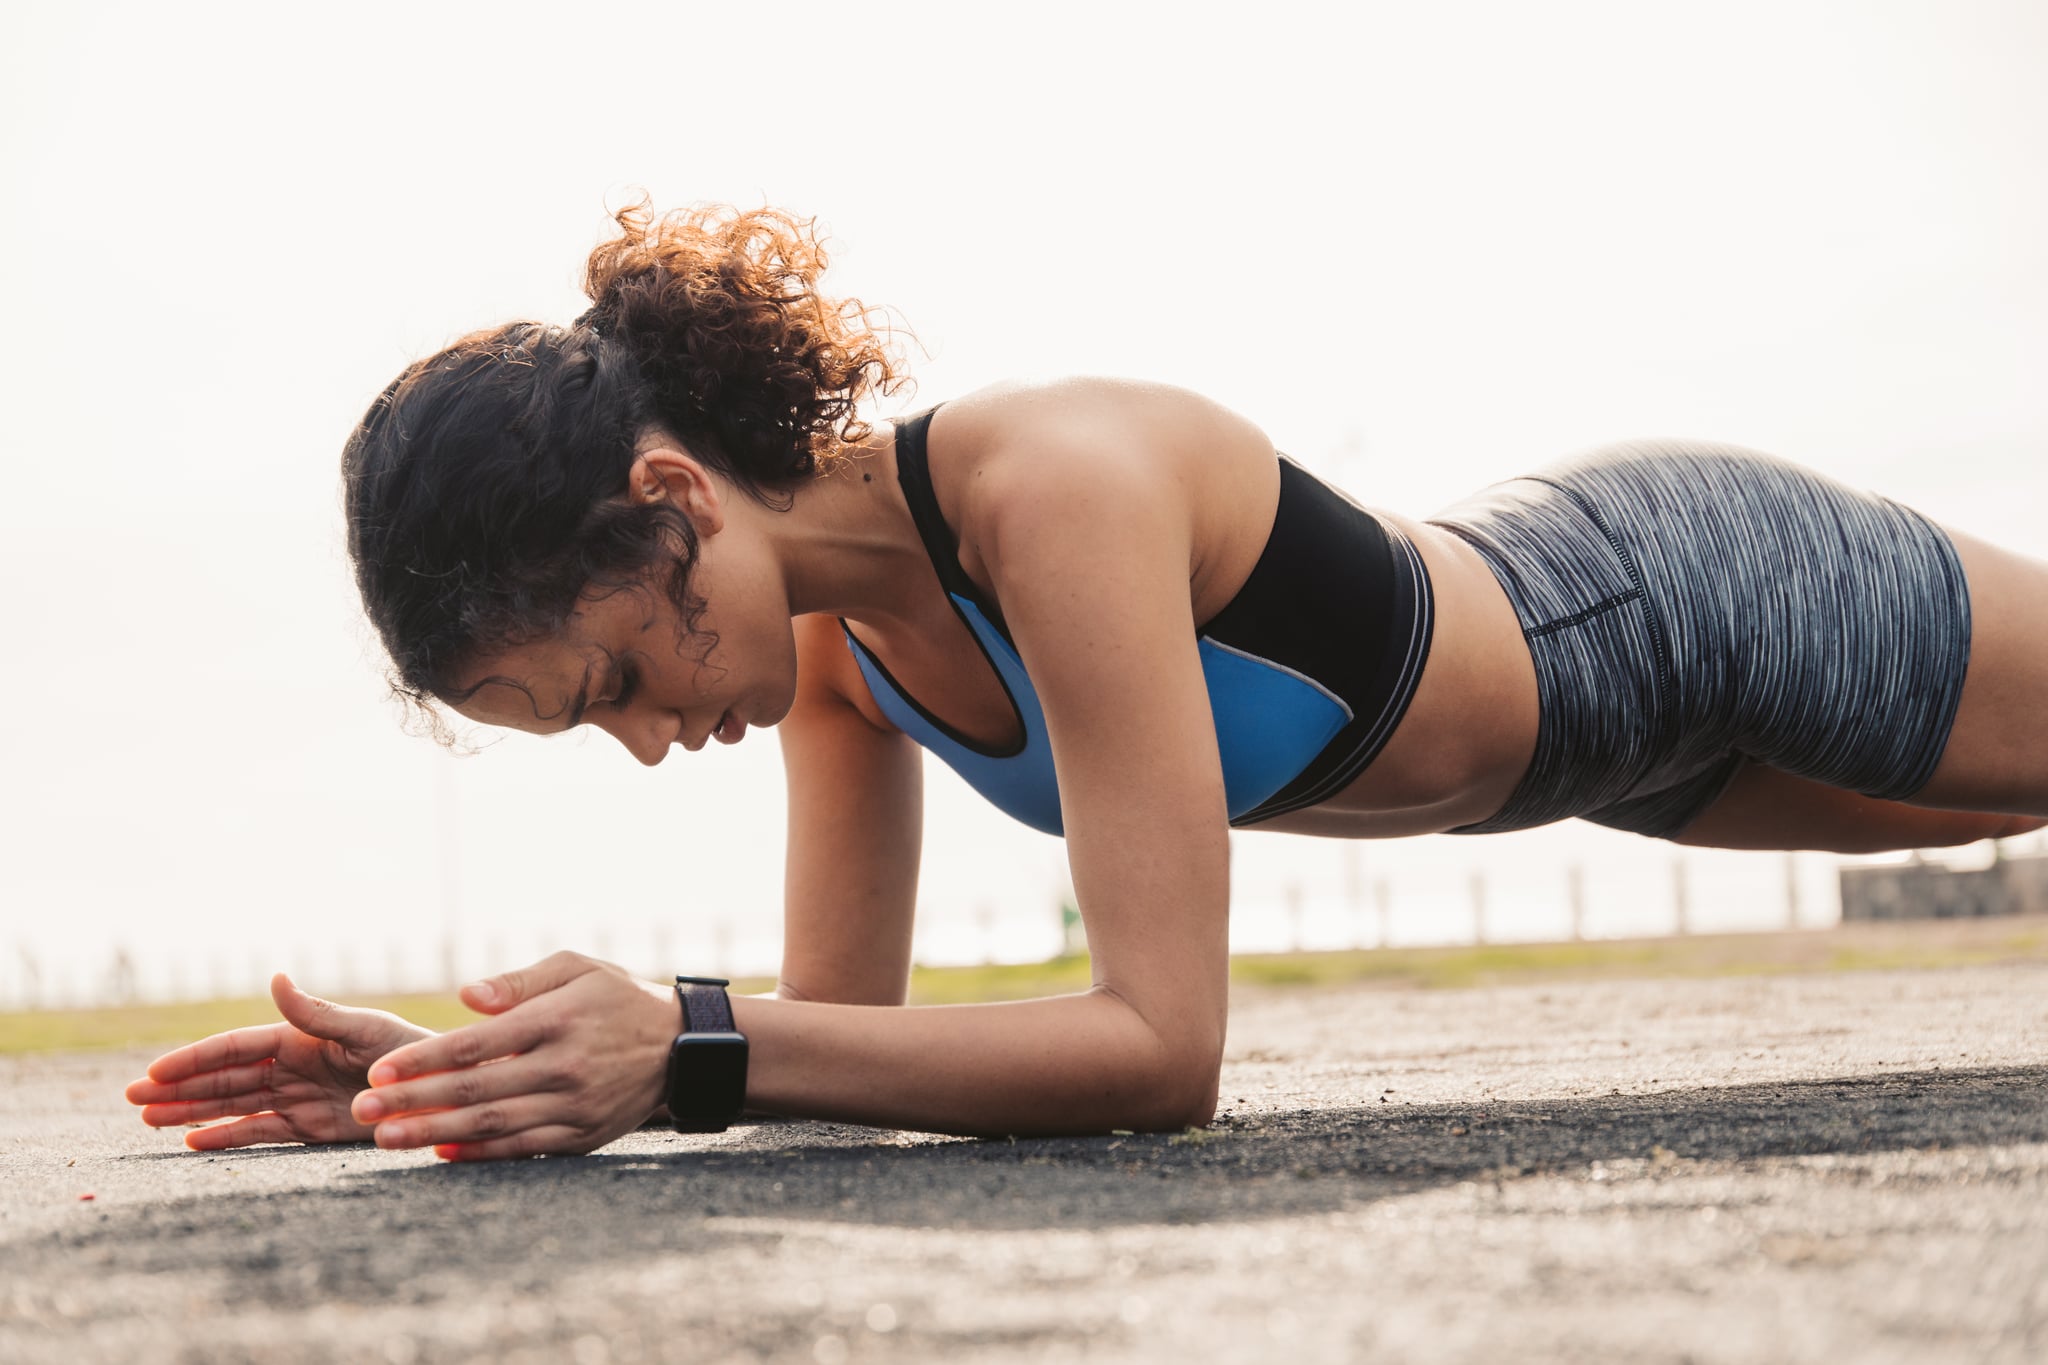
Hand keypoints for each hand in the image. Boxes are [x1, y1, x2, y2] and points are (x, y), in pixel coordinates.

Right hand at [125, 974, 434, 1149]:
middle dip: (177, 1088)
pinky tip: (192, 1142)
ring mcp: (297, 1098)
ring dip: (191, 1112)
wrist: (438, 1090)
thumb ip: (316, 1012)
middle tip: (130, 1101)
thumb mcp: (362, 1028)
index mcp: (298, 1038)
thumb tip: (275, 977)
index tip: (153, 1074)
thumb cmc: (406, 1050)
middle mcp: (291, 1067)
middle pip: (223, 1078)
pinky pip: (259, 1132)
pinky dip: (227, 1137)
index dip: (192, 1060)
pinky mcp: (310, 1128)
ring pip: (232, 1105)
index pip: (234, 1048)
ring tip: (148, 1122)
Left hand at [349, 951, 675, 1160]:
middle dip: (412, 1102)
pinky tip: (439, 1152)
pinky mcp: (581, 1136)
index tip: (378, 1072)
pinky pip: (521, 1148)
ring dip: (433, 1133)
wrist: (682, 1047)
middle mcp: (564, 1066)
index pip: (476, 1044)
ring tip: (385, 1140)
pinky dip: (479, 1153)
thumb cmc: (618, 997)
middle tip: (362, 1112)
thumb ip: (519, 981)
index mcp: (557, 1019)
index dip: (423, 1059)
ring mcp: (573, 1106)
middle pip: (475, 1089)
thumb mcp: (577, 967)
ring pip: (492, 1124)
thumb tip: (464, 996)